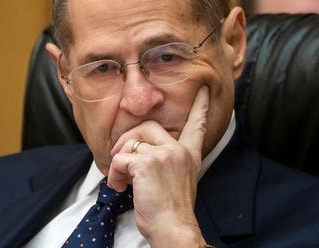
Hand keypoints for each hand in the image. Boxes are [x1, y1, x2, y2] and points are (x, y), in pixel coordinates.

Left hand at [108, 85, 209, 246]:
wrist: (173, 228)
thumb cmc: (171, 211)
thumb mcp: (178, 181)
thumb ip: (167, 163)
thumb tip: (138, 154)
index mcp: (189, 155)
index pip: (197, 125)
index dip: (201, 106)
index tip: (205, 90)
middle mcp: (179, 151)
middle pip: (149, 126)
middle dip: (129, 138)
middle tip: (119, 158)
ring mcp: (164, 155)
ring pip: (131, 141)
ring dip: (118, 160)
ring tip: (119, 179)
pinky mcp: (146, 163)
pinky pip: (120, 159)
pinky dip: (114, 173)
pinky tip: (118, 186)